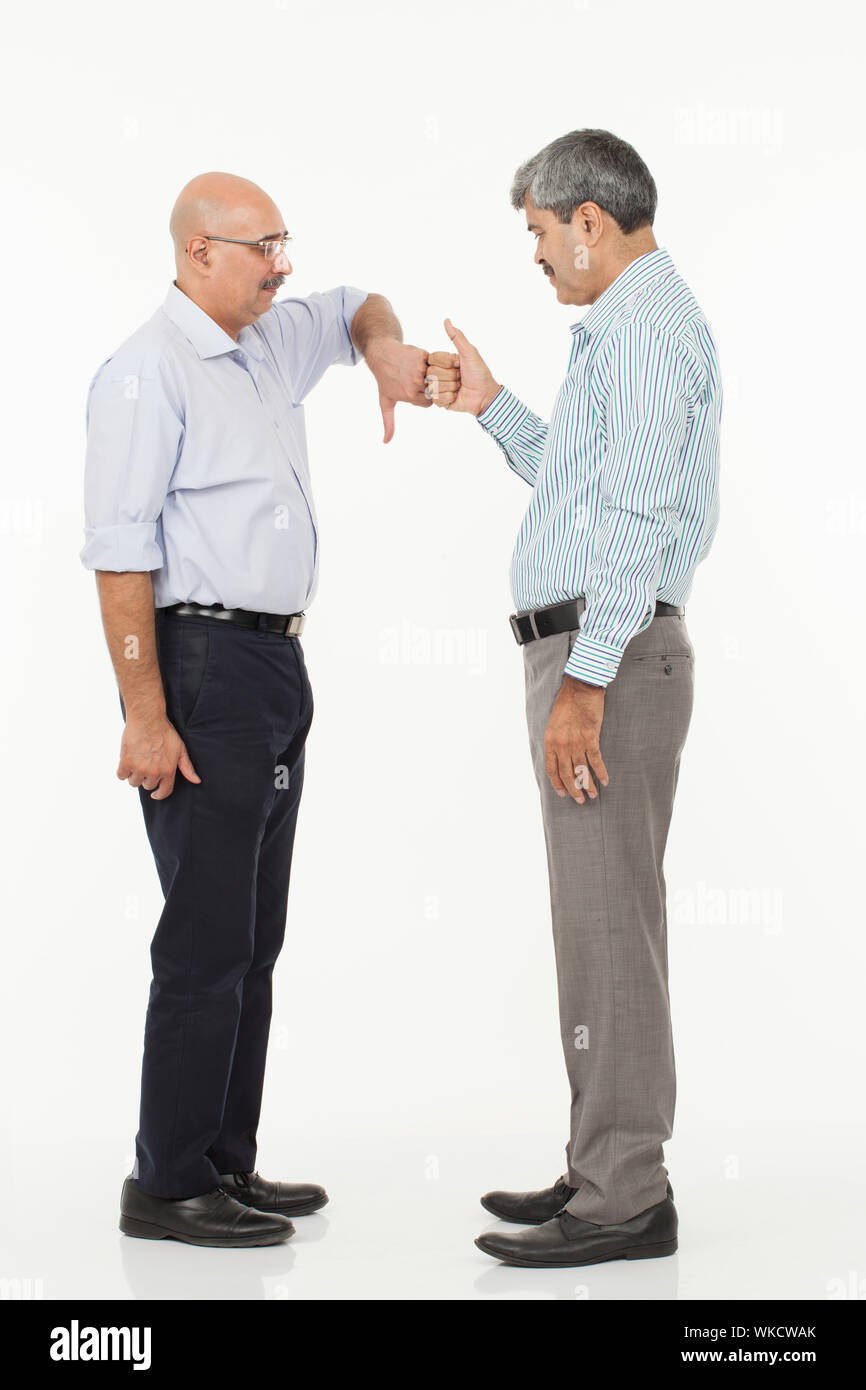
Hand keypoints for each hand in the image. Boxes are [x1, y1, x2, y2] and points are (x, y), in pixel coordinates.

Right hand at [117, 715, 200, 800]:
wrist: (147, 719)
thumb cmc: (165, 732)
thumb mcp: (180, 749)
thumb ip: (187, 767)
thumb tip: (197, 781)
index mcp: (168, 770)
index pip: (164, 792)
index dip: (159, 794)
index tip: (155, 794)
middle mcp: (154, 772)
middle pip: (147, 786)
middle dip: (147, 778)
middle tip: (146, 764)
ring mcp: (139, 768)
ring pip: (133, 782)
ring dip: (134, 775)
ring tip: (137, 762)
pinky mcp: (126, 762)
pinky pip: (121, 775)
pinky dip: (123, 770)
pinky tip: (127, 761)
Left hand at [363, 337, 430, 442]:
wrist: (382, 355)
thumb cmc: (384, 380)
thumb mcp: (385, 402)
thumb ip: (388, 422)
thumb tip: (385, 442)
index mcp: (410, 395)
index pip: (430, 402)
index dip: (424, 397)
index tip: (417, 391)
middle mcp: (416, 383)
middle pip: (436, 389)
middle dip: (430, 386)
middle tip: (420, 380)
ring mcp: (420, 368)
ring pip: (438, 375)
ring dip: (433, 374)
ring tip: (422, 372)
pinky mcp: (423, 356)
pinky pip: (437, 363)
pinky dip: (433, 363)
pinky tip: (423, 363)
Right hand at [424, 318, 500, 415]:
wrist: (484, 395)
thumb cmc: (479, 373)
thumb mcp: (469, 352)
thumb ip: (457, 337)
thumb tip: (446, 320)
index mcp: (443, 362)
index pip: (433, 358)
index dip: (447, 363)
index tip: (458, 364)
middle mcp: (438, 374)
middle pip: (431, 372)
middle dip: (450, 376)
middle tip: (460, 377)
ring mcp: (438, 388)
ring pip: (433, 386)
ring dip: (451, 387)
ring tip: (459, 387)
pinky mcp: (439, 401)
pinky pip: (436, 399)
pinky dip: (449, 398)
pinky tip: (456, 396)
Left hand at [543, 676, 609, 803]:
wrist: (580, 688)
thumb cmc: (566, 703)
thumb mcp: (553, 723)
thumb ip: (556, 740)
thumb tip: (561, 756)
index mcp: (550, 741)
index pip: (551, 769)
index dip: (557, 783)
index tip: (562, 793)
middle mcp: (562, 745)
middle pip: (566, 774)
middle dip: (573, 789)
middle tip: (580, 800)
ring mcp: (576, 743)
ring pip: (582, 770)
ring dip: (588, 785)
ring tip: (593, 795)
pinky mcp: (591, 738)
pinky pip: (596, 760)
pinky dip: (601, 772)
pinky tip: (605, 781)